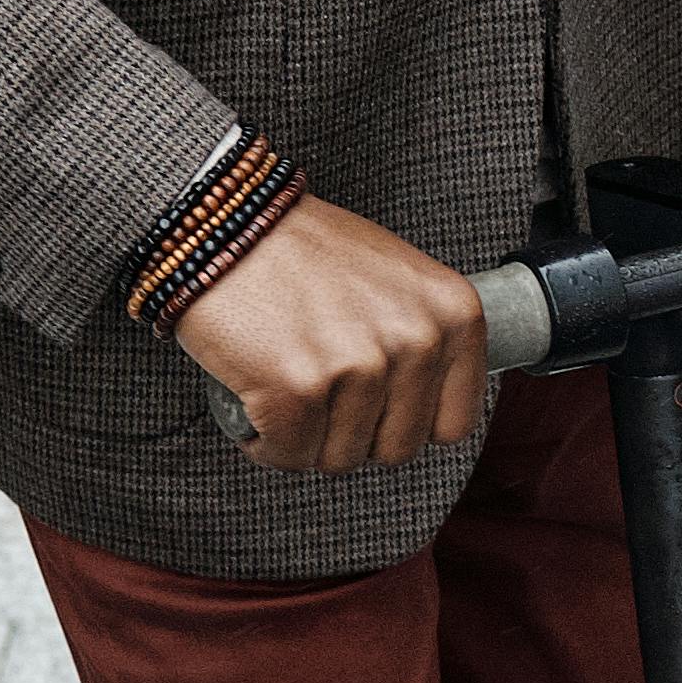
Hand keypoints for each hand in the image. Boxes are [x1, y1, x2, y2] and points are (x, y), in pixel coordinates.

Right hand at [176, 198, 490, 474]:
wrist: (226, 224)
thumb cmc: (305, 251)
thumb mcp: (397, 279)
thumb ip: (425, 338)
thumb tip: (432, 405)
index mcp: (455, 314)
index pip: (452, 425)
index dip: (404, 423)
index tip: (373, 405)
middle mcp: (417, 340)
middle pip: (396, 449)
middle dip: (353, 434)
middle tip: (319, 394)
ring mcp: (359, 367)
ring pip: (341, 459)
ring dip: (306, 438)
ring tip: (285, 384)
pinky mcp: (298, 391)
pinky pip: (289, 456)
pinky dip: (266, 442)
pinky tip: (257, 402)